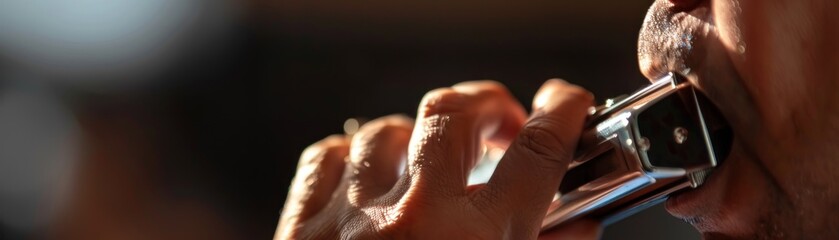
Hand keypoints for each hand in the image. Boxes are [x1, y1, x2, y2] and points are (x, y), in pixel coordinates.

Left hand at [276, 79, 599, 238]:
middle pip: (453, 111)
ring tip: (426, 159)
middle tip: (497, 121)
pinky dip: (349, 156)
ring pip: (385, 130)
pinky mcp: (302, 229)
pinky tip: (365, 172)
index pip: (538, 152)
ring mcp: (352, 220)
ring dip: (413, 138)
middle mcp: (415, 220)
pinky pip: (324, 157)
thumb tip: (582, 226)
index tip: (566, 100)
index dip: (563, 112)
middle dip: (483, 103)